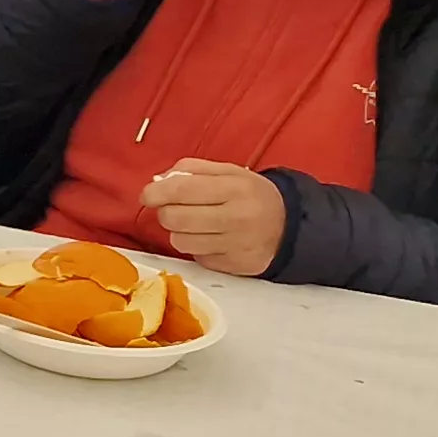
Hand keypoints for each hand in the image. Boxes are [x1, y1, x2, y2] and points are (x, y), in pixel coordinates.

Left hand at [140, 158, 285, 275]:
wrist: (290, 227)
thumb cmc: (251, 195)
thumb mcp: (228, 172)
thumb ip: (191, 170)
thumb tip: (158, 181)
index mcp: (234, 188)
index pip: (182, 190)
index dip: (156, 192)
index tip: (147, 195)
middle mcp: (236, 218)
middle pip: (175, 218)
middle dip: (166, 212)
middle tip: (175, 208)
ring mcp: (235, 245)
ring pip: (180, 242)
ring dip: (180, 232)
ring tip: (196, 224)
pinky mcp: (233, 267)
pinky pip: (196, 257)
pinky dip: (196, 248)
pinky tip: (211, 239)